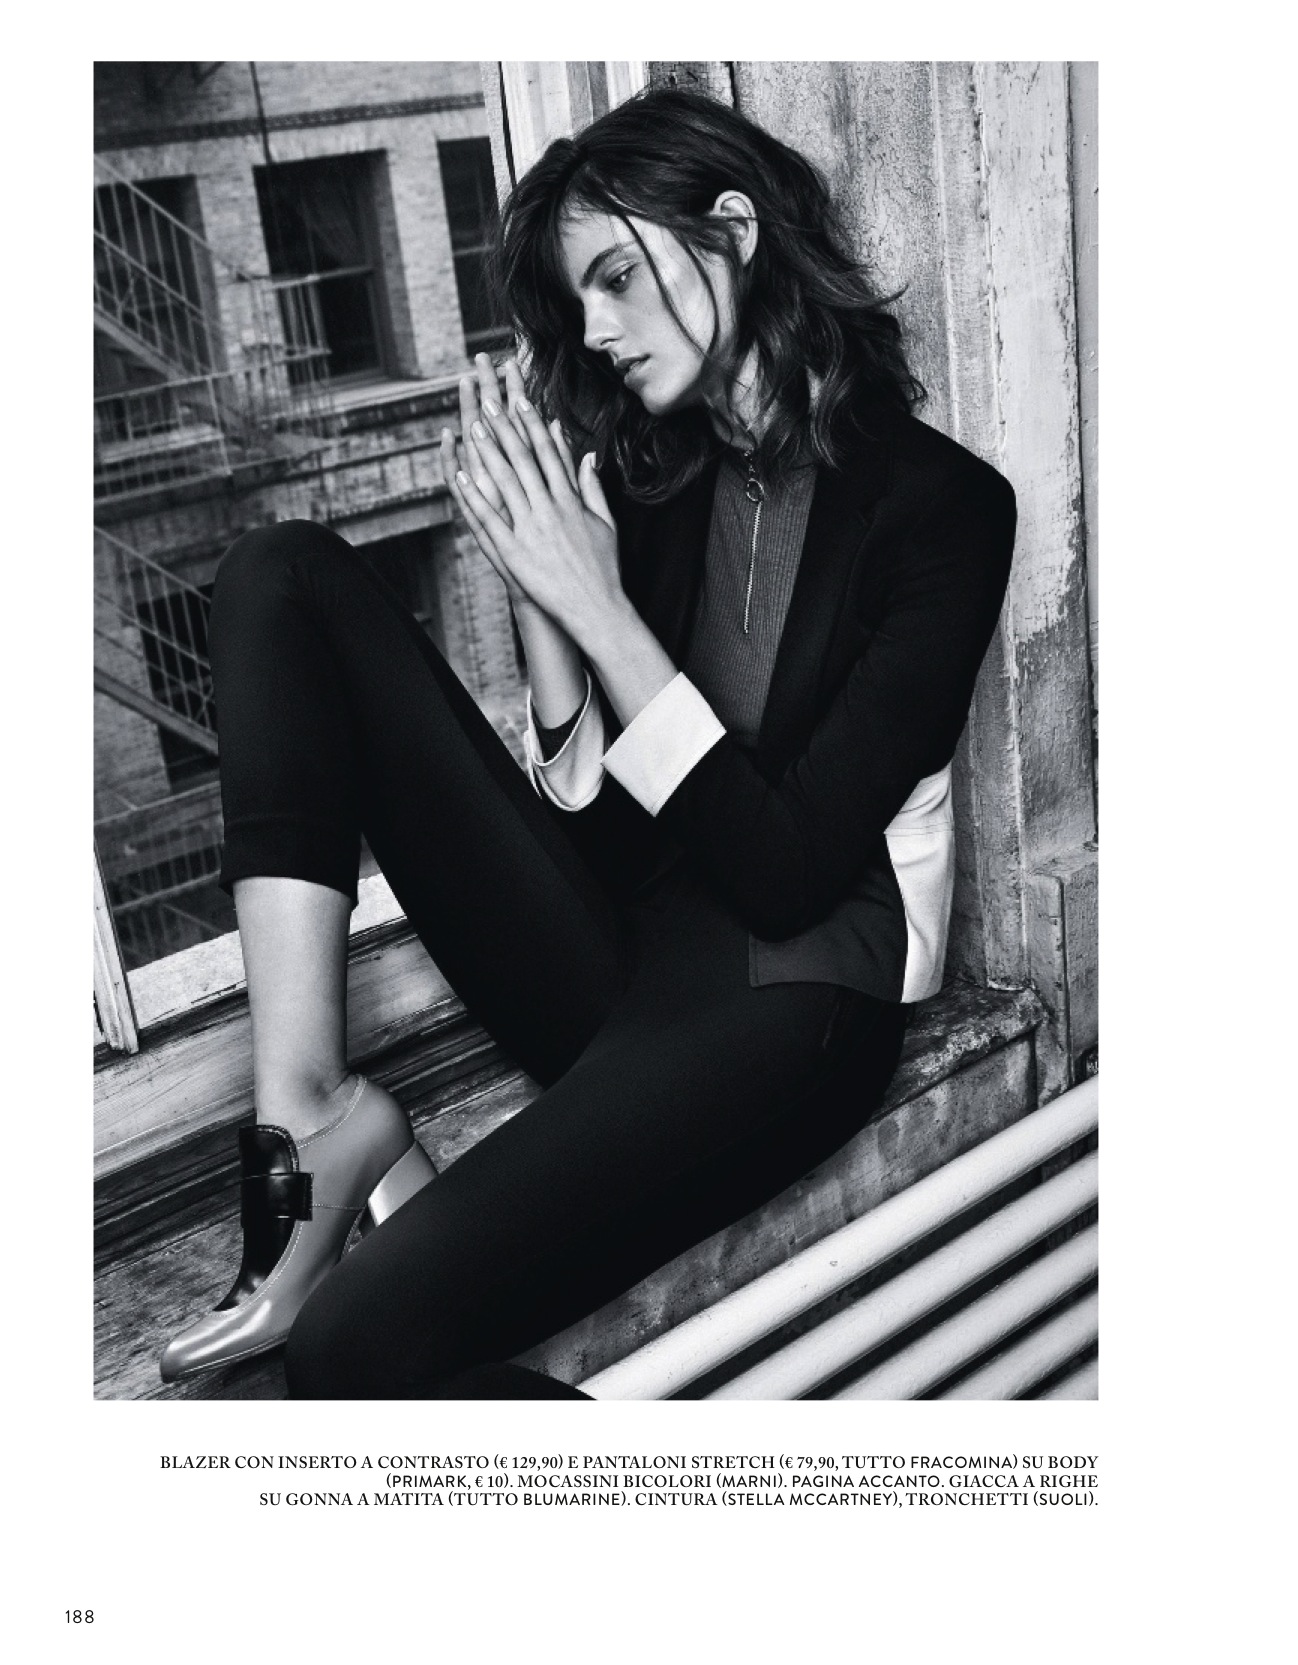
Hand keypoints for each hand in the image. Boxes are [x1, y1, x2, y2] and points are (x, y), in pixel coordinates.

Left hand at [443, 359, 622, 652]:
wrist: (596, 610)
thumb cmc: (603, 570)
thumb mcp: (606, 524)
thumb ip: (593, 487)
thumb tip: (588, 456)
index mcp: (570, 501)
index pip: (548, 454)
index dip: (533, 425)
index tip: (521, 400)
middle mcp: (549, 509)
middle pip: (523, 460)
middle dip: (505, 428)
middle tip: (489, 401)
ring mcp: (530, 530)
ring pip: (505, 482)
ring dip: (488, 452)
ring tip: (473, 426)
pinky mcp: (514, 552)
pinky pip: (489, 519)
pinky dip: (474, 495)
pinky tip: (460, 475)